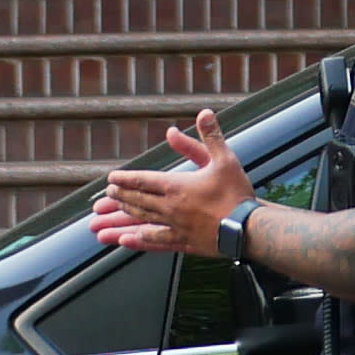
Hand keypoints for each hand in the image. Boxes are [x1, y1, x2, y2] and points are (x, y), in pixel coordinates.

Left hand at [91, 110, 252, 259]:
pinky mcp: (182, 242)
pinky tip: (127, 241)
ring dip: (122, 217)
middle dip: (120, 197)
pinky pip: (154, 242)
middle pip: (137, 200)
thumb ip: (210, 136)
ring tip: (107, 217)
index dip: (125, 179)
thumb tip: (204, 113)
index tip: (111, 179)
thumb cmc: (236, 193)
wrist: (248, 228)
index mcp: (176, 186)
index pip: (142, 181)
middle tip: (107, 195)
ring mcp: (174, 226)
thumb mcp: (225, 159)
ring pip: (141, 220)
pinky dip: (138, 240)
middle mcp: (169, 207)